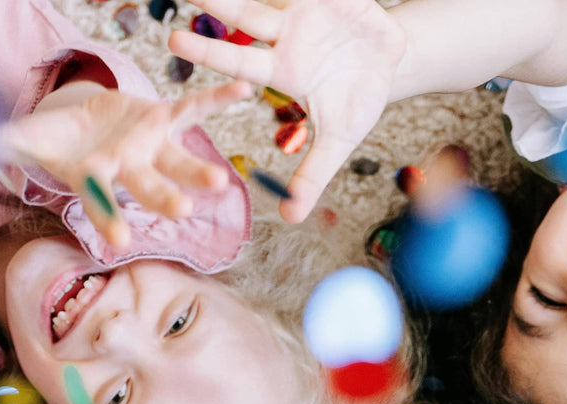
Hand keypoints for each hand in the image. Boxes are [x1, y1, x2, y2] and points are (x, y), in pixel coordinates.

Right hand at [0, 82, 252, 245]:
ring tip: (221, 180)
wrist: (84, 125)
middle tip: (184, 212)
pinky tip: (244, 91)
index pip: (102, 204)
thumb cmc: (54, 139)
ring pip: (178, 161)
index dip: (109, 218)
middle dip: (164, 199)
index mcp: (96, 179)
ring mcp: (150, 148)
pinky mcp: (161, 120)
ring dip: (198, 171)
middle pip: (148, 189)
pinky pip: (192, 109)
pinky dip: (216, 100)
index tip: (121, 237)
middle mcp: (129, 170)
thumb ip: (4, 144)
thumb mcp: (26, 139)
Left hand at [169, 0, 405, 222]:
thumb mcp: (338, 141)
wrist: (392, 62)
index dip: (209, 52)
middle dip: (216, 3)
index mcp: (282, 72)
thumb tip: (290, 218)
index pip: (239, 63)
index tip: (174, 43)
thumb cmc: (359, 100)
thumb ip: (312, 176)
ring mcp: (303, 9)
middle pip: (244, 16)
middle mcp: (285, 37)